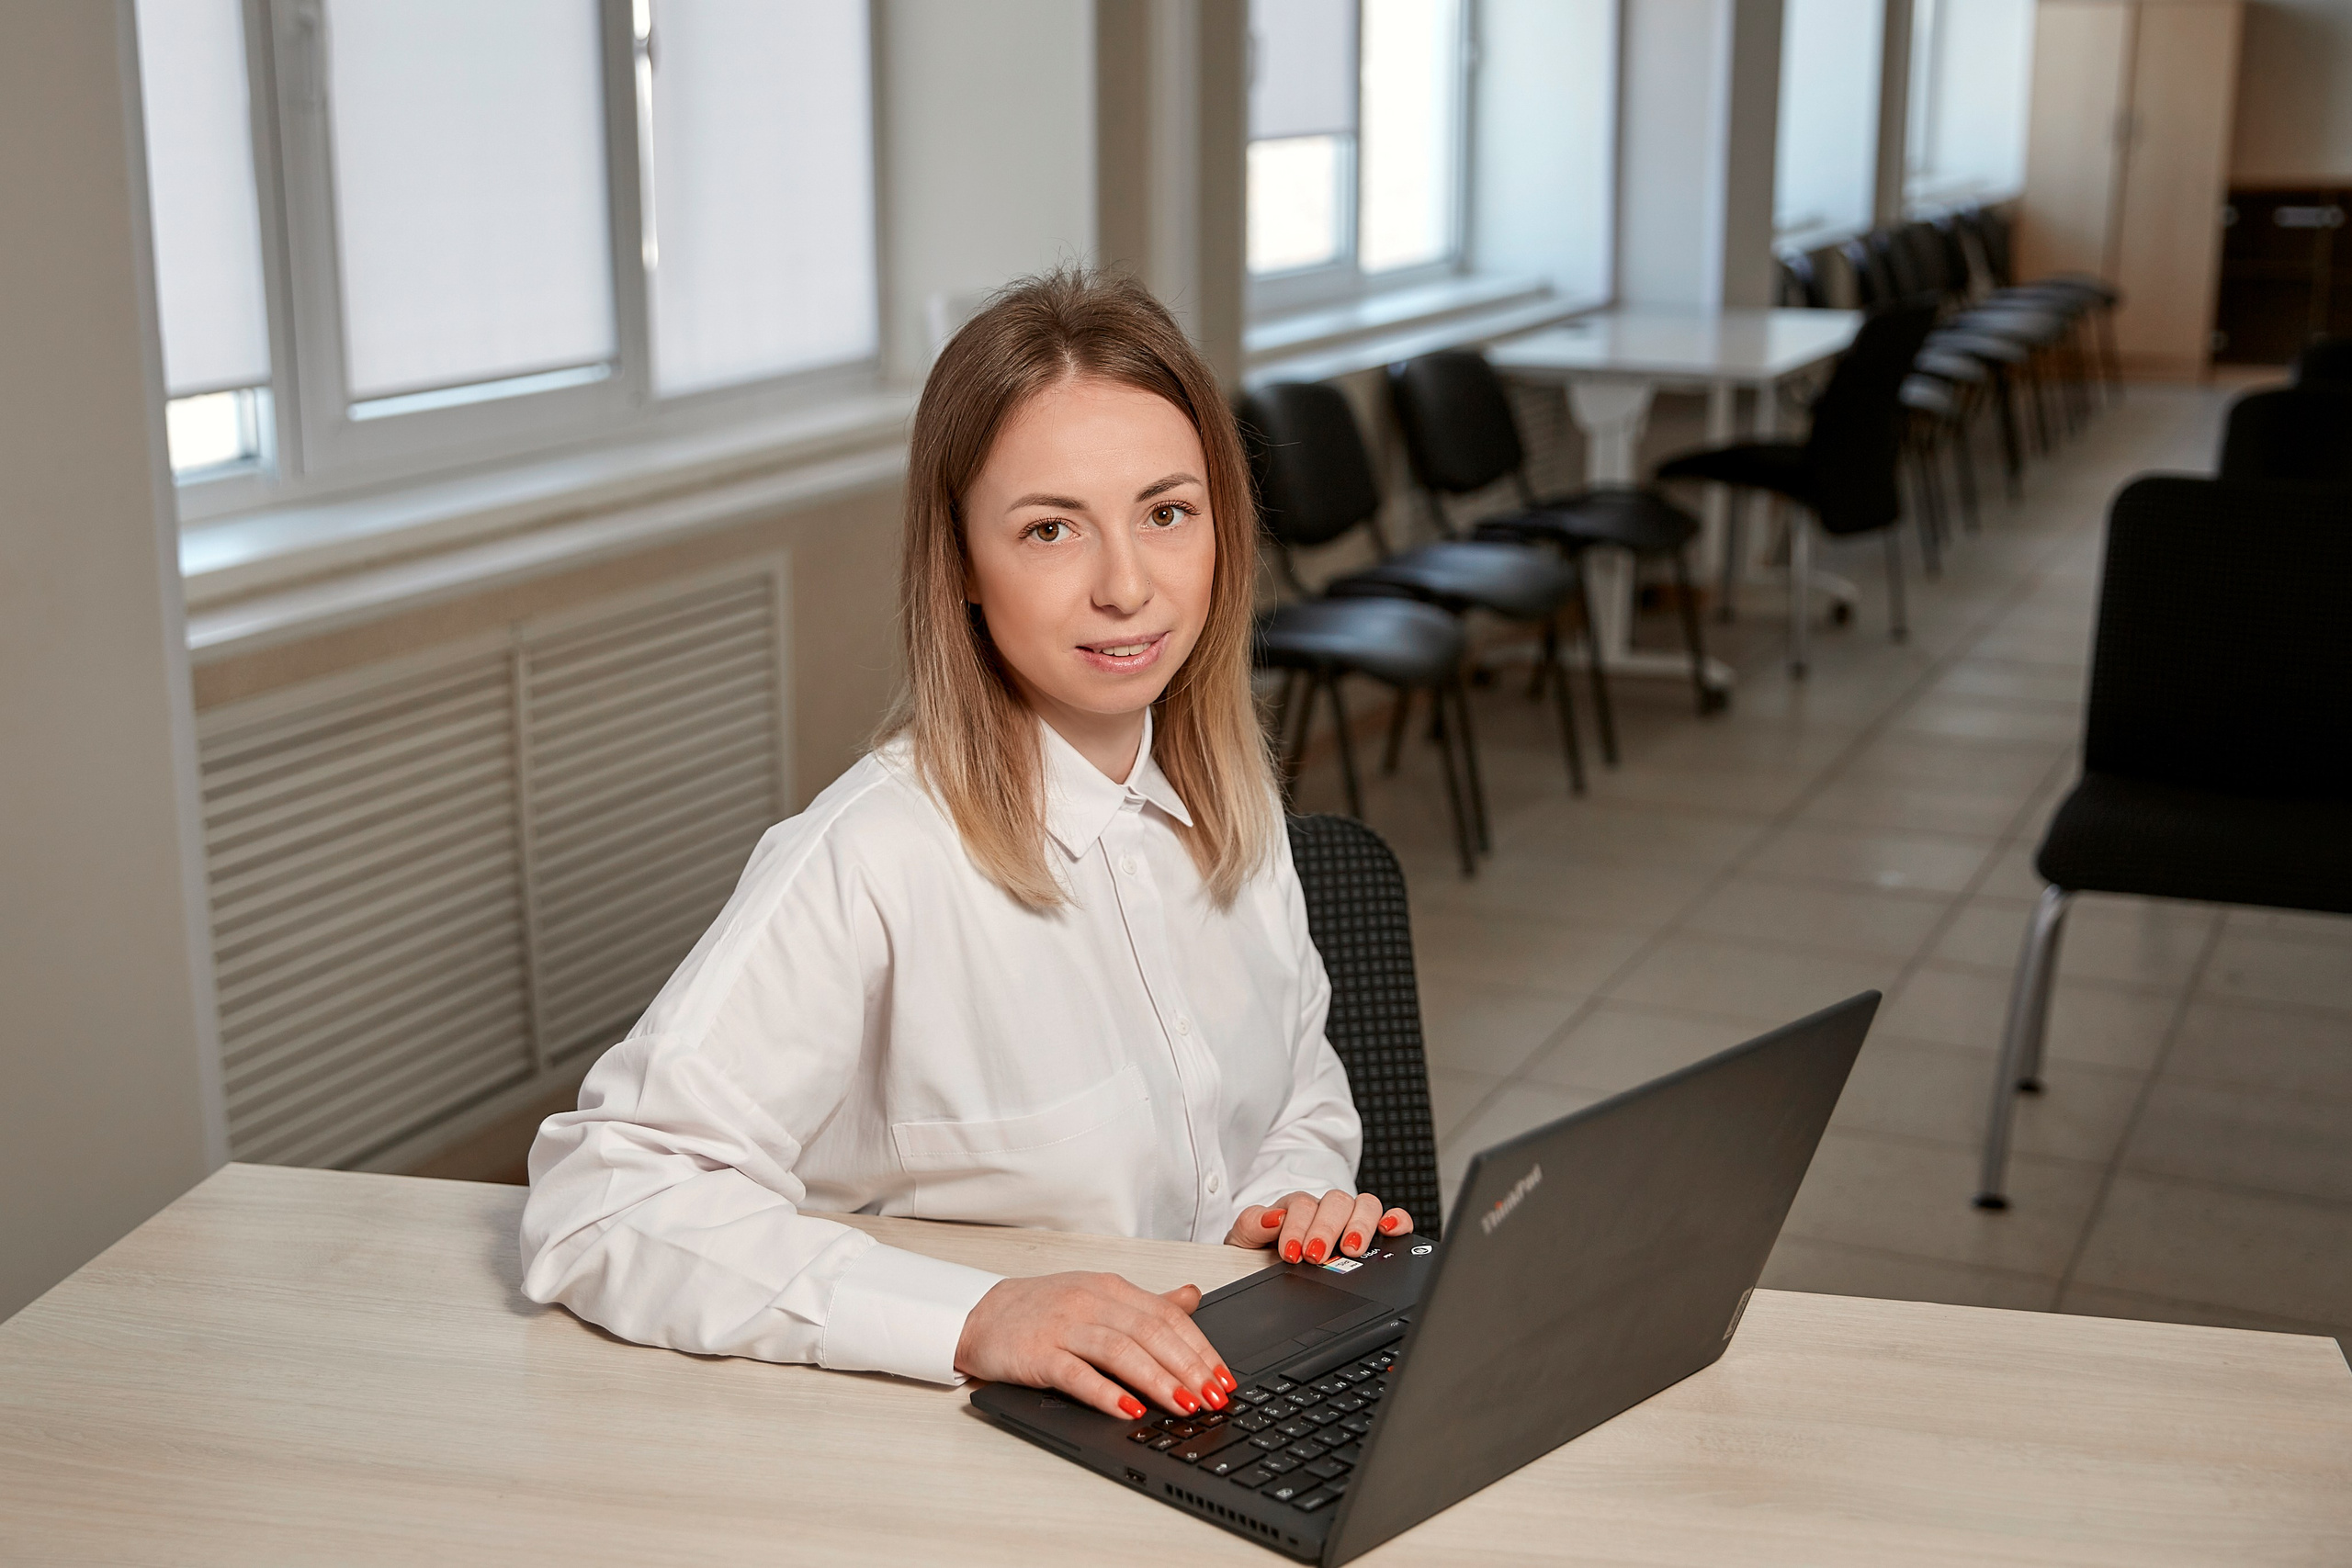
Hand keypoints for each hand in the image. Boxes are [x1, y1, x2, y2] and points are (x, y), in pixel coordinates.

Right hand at [953, 1272, 1236, 1420]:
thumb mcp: (1099, 1296)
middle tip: (1213, 1398)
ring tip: (1184, 1406)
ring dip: (1157, 1381)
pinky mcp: (1038, 1353)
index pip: (1168, 1316)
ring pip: (1121, 1351)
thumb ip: (1147, 1302)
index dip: (1201, 1348)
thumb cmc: (1042, 1309)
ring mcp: (1064, 1326)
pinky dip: (1105, 1393)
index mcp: (1111, 1288)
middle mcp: (1091, 1302)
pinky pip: (1077, 1373)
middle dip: (1189, 1368)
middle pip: (1151, 1333)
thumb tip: (1193, 1297)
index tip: (1224, 1378)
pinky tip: (1129, 1411)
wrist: (980, 1315)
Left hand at [1223, 1189, 1412, 1263]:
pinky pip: (1390, 1217)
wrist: (1262, 1269)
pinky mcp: (1370, 1232)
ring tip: (1351, 1249)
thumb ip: (1250, 1225)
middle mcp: (1324, 1210)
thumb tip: (1271, 1217)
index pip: (1302, 1204)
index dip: (1297, 1227)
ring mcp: (1349, 1219)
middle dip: (1326, 1229)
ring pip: (1365, 1205)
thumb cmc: (1256, 1254)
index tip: (1291, 1252)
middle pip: (1336, 1201)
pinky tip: (1390, 1230)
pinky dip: (1395, 1220)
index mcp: (1293, 1208)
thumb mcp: (1243, 1240)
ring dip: (1360, 1226)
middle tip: (1316, 1255)